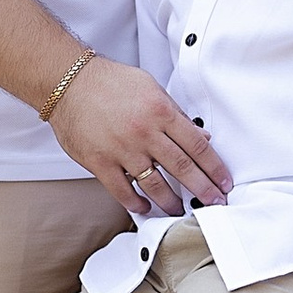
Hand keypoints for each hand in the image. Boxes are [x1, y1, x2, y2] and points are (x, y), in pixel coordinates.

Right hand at [49, 57, 230, 219]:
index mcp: (161, 112)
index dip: (214, 167)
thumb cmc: (110, 82)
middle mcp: (144, 132)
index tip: (224, 182)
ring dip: (171, 202)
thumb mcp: (151, 87)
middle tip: (215, 204)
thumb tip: (202, 136)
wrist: (68, 81)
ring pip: (154, 184)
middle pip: (182, 168)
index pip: (197, 145)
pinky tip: (144, 207)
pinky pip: (122, 190)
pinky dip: (135, 202)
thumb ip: (176, 113)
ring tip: (181, 211)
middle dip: (203, 189)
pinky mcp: (100, 162)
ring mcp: (121, 149)